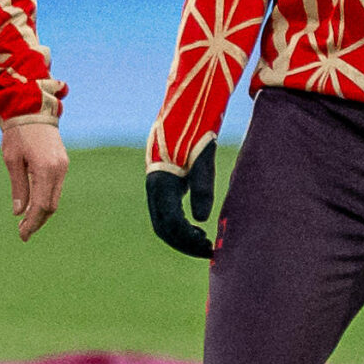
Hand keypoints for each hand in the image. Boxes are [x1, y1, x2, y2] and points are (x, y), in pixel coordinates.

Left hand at [2, 120, 68, 240]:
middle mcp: (59, 169)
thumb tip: (19, 212)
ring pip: (55, 198)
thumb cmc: (17, 133)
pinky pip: (56, 187)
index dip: (32, 222)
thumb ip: (19, 187)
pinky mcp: (63, 162)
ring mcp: (63, 166)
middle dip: (37, 220)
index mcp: (45, 169)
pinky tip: (34, 204)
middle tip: (22, 232)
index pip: (41, 205)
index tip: (22, 234)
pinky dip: (46, 199)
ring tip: (26, 222)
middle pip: (51, 205)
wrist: (32, 107)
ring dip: (42, 212)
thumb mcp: (12, 160)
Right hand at [145, 142, 216, 259]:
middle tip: (209, 251)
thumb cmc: (198, 134)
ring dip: (182, 238)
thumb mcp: (203, 160)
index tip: (209, 247)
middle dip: (185, 244)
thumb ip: (202, 187)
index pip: (171, 223)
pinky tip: (197, 229)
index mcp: (161, 183)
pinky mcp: (162, 186)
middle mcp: (154, 188)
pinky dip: (180, 227)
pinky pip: (166, 214)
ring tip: (205, 243)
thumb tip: (202, 219)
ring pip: (163, 223)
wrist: (186, 111)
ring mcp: (156, 187)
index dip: (189, 240)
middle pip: (164, 228)